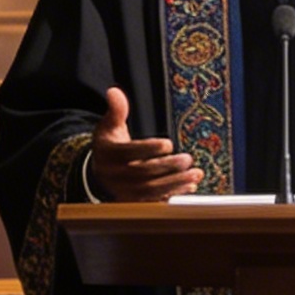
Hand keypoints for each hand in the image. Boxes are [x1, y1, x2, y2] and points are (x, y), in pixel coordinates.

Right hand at [87, 86, 199, 201]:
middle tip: (187, 159)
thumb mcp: (109, 125)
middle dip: (168, 167)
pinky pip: (154, 202)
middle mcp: (117, 175)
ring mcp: (125, 191)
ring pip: (152, 191)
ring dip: (176, 183)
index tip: (168, 144)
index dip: (149, 149)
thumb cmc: (110, 145)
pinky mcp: (135, 202)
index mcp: (110, 154)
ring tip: (195, 174)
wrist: (99, 173)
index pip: (130, 152)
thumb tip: (114, 91)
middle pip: (144, 173)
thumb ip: (116, 109)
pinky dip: (173, 195)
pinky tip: (189, 187)